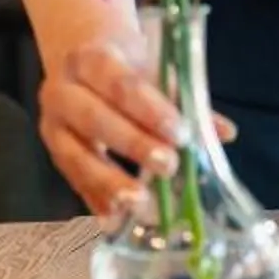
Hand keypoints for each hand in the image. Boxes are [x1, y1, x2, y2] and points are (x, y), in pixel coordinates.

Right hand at [35, 34, 235, 215]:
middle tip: (169, 165)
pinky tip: (114, 219)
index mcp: (89, 59)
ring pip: (76, 155)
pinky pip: (72, 180)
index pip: (119, 82)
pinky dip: (94, 200)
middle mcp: (62, 90)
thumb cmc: (125, 66)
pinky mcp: (53, 154)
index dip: (149, 109)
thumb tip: (225, 132)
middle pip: (94, 118)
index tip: (179, 132)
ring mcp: (53, 125)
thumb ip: (185, 98)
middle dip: (132, 144)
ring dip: (108, 181)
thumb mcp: (152, 69)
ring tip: (140, 201)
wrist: (81, 63)